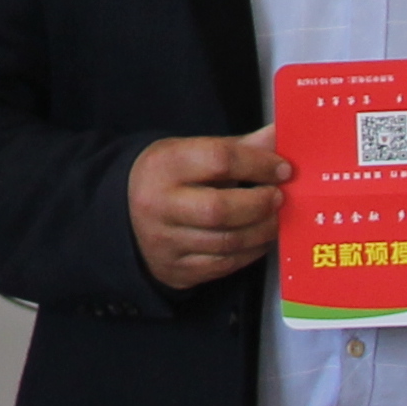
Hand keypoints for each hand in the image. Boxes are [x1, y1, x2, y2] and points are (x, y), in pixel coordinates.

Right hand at [129, 131, 289, 290]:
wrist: (124, 215)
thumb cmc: (168, 179)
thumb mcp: (192, 153)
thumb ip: (238, 148)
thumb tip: (280, 135)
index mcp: (165, 165)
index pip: (218, 160)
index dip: (258, 164)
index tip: (282, 169)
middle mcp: (160, 205)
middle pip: (220, 209)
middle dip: (259, 204)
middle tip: (278, 198)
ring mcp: (165, 242)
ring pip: (225, 242)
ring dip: (261, 231)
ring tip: (274, 219)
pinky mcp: (175, 270)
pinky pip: (223, 266)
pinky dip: (250, 253)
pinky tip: (259, 239)